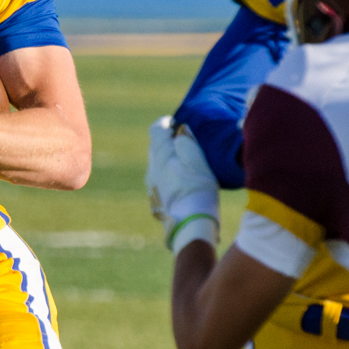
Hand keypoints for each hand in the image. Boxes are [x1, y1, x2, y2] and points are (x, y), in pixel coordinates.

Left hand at [147, 116, 219, 251]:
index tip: (176, 123)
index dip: (165, 123)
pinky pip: (159, 179)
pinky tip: (182, 181)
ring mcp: (151, 185)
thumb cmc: (196, 189)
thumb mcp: (197, 160)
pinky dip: (168, 173)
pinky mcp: (156, 199)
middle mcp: (151, 168)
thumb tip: (180, 130)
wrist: (190, 225)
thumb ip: (186, 141)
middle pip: (155, 146)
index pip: (156, 130)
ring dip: (168, 158)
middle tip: (184, 140)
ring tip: (185, 162)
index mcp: (160, 155)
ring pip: (156, 164)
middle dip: (167, 141)